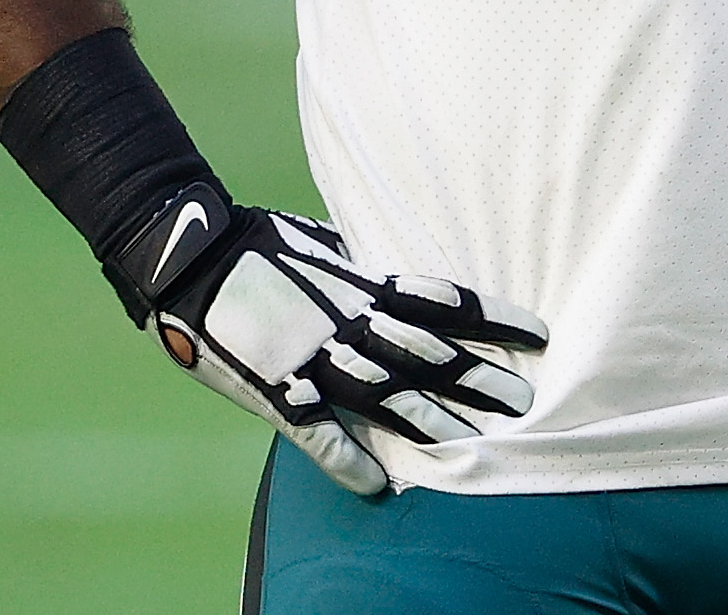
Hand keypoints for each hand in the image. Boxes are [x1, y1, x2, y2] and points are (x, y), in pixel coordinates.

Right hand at [111, 182, 547, 494]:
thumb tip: (392, 267)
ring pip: (386, 394)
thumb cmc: (259, 243)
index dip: (494, 319)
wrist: (189, 259)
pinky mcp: (274, 388)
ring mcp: (313, 357)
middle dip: (478, 378)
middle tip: (524, 401)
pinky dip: (345, 459)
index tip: (538, 334)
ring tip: (476, 442)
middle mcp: (350, 321)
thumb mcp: (326, 244)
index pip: (447, 303)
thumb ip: (362, 265)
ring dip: (431, 421)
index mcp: (365, 284)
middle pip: (429, 353)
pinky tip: (376, 485)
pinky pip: (316, 430)